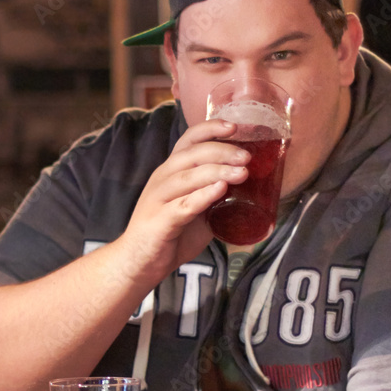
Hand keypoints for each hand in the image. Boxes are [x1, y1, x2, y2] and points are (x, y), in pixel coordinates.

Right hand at [117, 118, 248, 279]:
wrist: (139, 263)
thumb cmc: (169, 234)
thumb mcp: (196, 209)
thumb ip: (215, 196)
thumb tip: (250, 189)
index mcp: (171, 171)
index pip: (188, 140)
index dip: (210, 129)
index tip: (234, 127)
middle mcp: (162, 179)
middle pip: (192, 155)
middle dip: (222, 151)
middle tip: (246, 157)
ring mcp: (159, 199)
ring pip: (188, 177)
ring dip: (217, 171)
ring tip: (243, 173)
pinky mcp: (160, 221)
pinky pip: (183, 205)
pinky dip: (203, 196)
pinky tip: (220, 190)